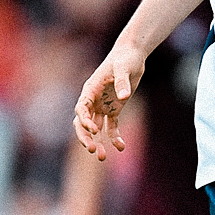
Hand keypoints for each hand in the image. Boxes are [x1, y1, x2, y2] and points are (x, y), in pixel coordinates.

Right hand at [73, 45, 144, 159]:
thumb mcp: (124, 68)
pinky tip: (121, 147)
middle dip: (86, 137)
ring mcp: (102, 106)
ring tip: (102, 157)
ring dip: (97, 142)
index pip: (81, 109)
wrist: (132, 56)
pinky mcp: (114, 110)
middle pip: (83, 122)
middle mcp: (93, 100)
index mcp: (90, 90)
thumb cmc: (125, 59)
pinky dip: (114, 137)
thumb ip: (122, 81)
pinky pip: (111, 127)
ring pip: (95, 128)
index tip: (94, 130)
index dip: (85, 121)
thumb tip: (123, 96)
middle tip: (92, 149)